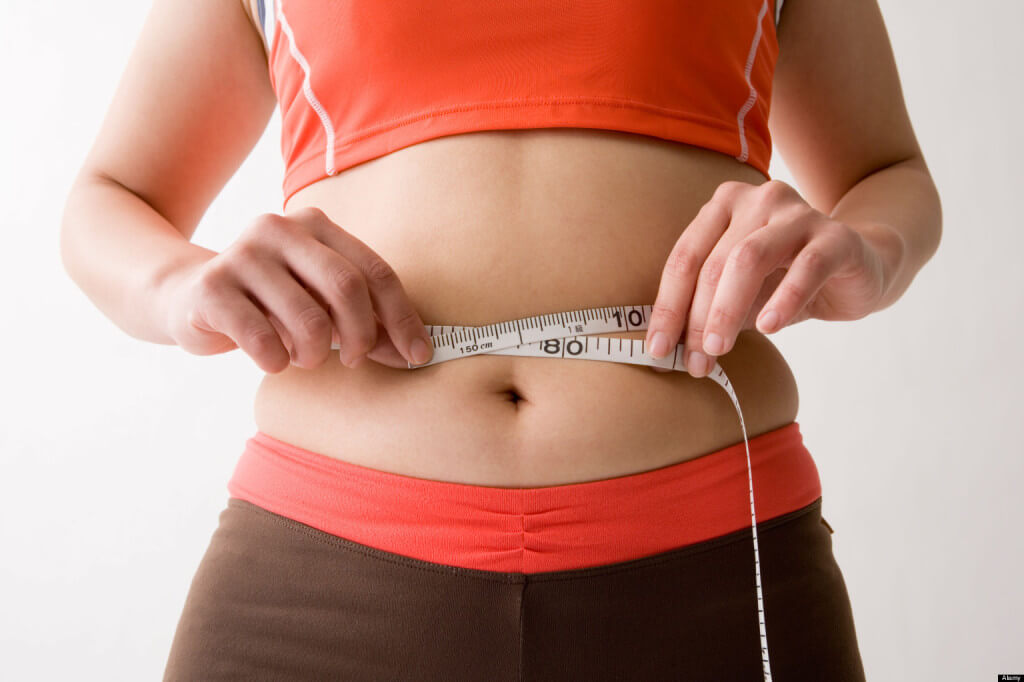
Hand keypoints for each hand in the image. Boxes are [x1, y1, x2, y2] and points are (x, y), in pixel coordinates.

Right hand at [158, 207, 433, 372]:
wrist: (186, 296)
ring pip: (308, 320)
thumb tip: (417, 353)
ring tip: (304, 355)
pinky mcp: (211, 287)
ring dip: (315, 353)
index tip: (418, 355)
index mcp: (315, 224)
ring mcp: (242, 254)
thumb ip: (366, 320)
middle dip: (362, 336)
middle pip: (347, 288)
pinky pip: (263, 340)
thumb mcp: (321, 302)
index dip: (402, 318)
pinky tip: (272, 359)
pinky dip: (278, 361)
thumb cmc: (269, 303)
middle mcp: (279, 228)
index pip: (375, 271)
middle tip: (354, 360)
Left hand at [645, 180, 888, 376]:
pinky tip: (769, 327)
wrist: (861, 266)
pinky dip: (784, 299)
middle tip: (693, 361)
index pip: (685, 258)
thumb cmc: (786, 281)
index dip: (667, 306)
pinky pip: (806, 267)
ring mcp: (798, 214)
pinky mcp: (836, 237)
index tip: (656, 349)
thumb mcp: (741, 296)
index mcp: (725, 207)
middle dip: (697, 317)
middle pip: (714, 262)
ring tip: (719, 349)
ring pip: (750, 259)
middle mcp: (759, 200)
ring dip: (728, 309)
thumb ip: (707, 311)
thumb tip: (667, 349)